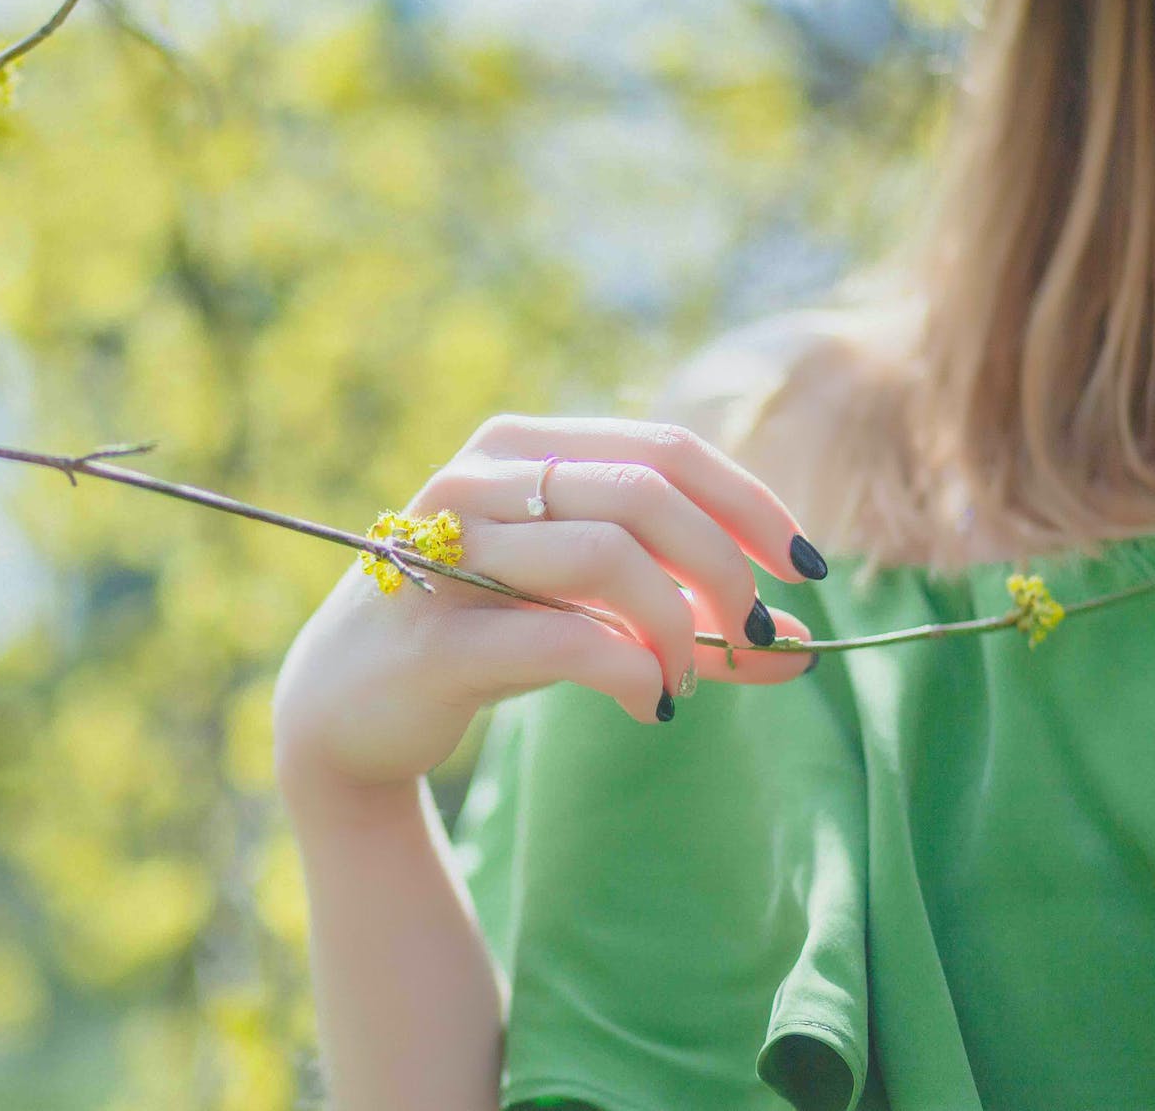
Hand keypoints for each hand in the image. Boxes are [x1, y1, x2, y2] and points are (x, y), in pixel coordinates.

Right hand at [271, 414, 823, 800]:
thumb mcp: (582, 606)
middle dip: (728, 570)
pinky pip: (566, 639)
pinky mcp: (435, 636)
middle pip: (648, 494)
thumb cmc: (478, 638)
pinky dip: (635, 674)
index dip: (752, 505)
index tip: (808, 570)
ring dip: (680, 629)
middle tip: (758, 636)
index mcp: (519, 446)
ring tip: (686, 680)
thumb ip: (681, 613)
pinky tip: (653, 705)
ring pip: (611, 556)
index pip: (665, 448)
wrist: (346, 708)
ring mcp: (447, 552)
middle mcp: (477, 479)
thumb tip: (803, 649)